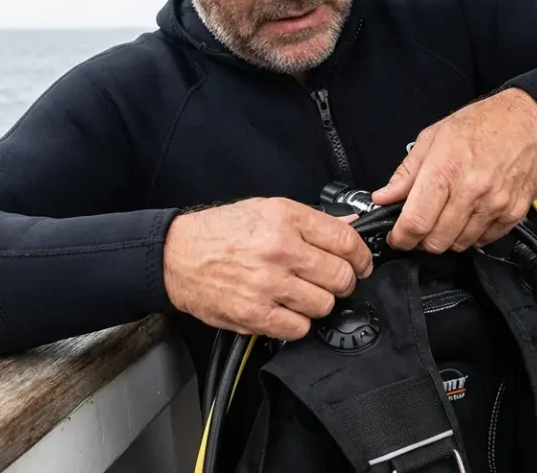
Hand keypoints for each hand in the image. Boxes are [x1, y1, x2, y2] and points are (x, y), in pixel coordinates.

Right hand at [162, 197, 372, 340]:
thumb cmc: (220, 232)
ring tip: (300, 295)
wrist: (176, 255)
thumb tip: (350, 225)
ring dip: (318, 303)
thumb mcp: (266, 209)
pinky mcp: (254, 314)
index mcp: (285, 218)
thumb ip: (310, 220)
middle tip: (330, 282)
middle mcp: (279, 249)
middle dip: (342, 282)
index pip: (345, 240)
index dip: (361, 256)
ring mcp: (267, 284)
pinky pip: (298, 328)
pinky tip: (285, 310)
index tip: (360, 264)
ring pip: (324, 305)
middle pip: (340, 277)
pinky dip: (297, 323)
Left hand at [371, 88, 536, 252]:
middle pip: (436, 241)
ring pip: (460, 244)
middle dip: (422, 240)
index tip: (398, 237)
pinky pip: (485, 241)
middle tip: (421, 226)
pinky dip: (473, 235)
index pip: (416, 221)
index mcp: (446, 169)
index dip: (401, 237)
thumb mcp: (433, 137)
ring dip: (448, 237)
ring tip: (448, 215)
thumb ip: (406, 172)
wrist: (529, 120)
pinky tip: (470, 215)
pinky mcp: (514, 213)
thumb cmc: (482, 123)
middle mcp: (472, 190)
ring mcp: (495, 204)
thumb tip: (383, 197)